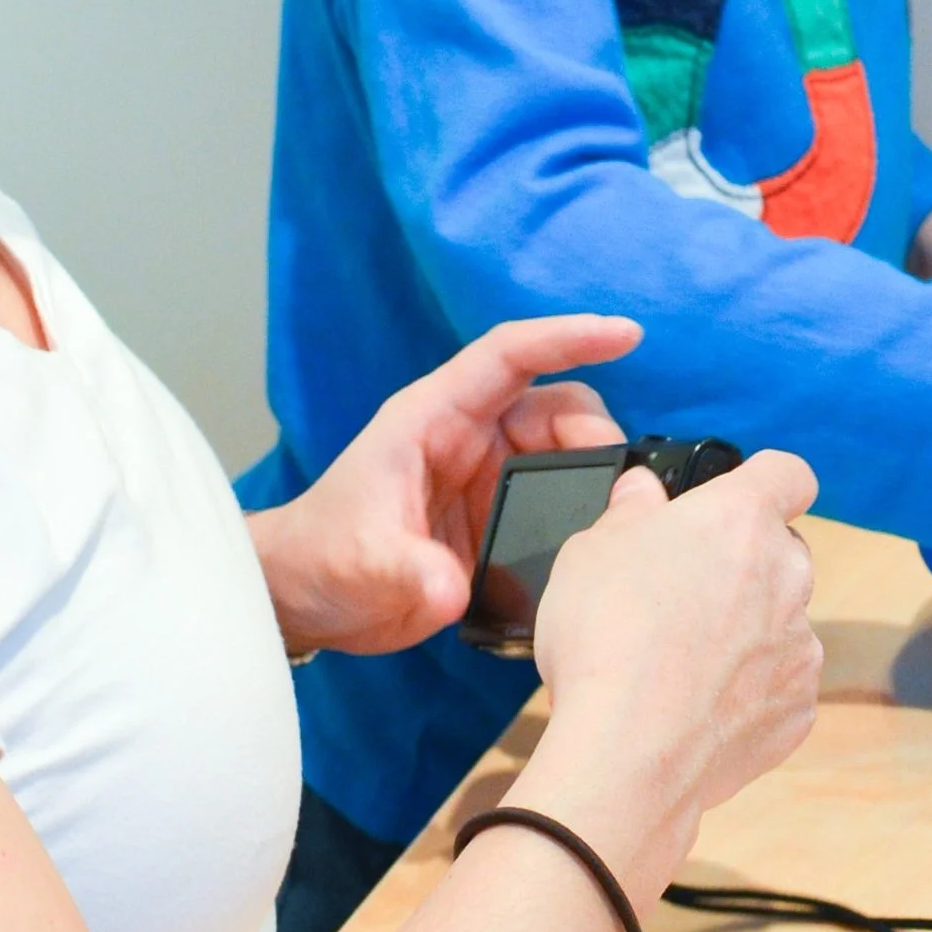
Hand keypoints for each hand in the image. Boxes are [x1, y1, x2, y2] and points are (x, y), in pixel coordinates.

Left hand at [246, 314, 634, 657]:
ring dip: (594, 478)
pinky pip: (556, 501)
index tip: (626, 334)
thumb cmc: (321, 555)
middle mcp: (468, 437)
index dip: (566, 336)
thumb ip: (407, 572)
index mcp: (433, 417)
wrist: (306, 596)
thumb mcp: (361, 561)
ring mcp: (486, 477)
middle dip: (594, 434)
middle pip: (554, 408)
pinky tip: (599, 544)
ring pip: (564, 455)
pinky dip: (582, 513)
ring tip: (615, 520)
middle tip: (617, 487)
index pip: (509, 355)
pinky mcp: (496, 518)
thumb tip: (452, 592)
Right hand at [515, 451, 823, 907]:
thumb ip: (629, 511)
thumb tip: (644, 492)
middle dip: (742, 564)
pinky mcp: (798, 710)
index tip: (736, 499)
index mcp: (740, 519)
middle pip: (780, 551)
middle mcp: (787, 575)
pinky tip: (696, 706)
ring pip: (781, 621)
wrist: (627, 754)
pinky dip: (749, 691)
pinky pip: (779, 685)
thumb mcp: (590, 548)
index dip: (764, 481)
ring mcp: (800, 646)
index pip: (787, 473)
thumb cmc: (605, 636)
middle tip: (682, 591)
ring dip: (746, 630)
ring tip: (681, 661)